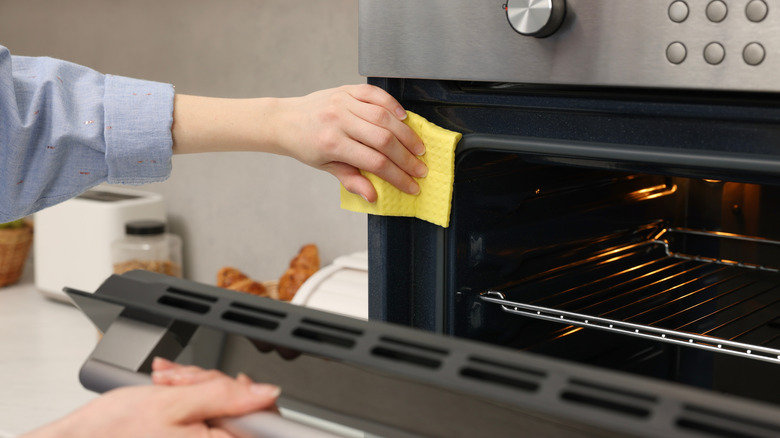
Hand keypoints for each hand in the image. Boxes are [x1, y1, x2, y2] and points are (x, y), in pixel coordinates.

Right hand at [24, 358, 279, 437]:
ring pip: (217, 417)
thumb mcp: (171, 402)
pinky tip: (164, 400)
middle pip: (239, 416)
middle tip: (179, 382)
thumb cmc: (109, 432)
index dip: (252, 397)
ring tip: (162, 387)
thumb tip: (267, 393)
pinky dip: (185, 408)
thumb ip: (224, 396)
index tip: (232, 386)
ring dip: (193, 392)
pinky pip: (200, 427)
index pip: (264, 425)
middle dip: (211, 387)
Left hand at [172, 84, 427, 202]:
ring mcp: (343, 101)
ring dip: (406, 133)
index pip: (374, 163)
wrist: (286, 120)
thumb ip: (351, 180)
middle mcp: (338, 120)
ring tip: (418, 147)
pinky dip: (392, 104)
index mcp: (332, 144)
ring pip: (384, 116)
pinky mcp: (346, 89)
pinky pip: (375, 94)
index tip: (412, 186)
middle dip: (407, 157)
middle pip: (384, 139)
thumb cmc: (306, 146)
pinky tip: (404, 118)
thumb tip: (373, 196)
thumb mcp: (326, 167)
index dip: (398, 176)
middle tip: (421, 169)